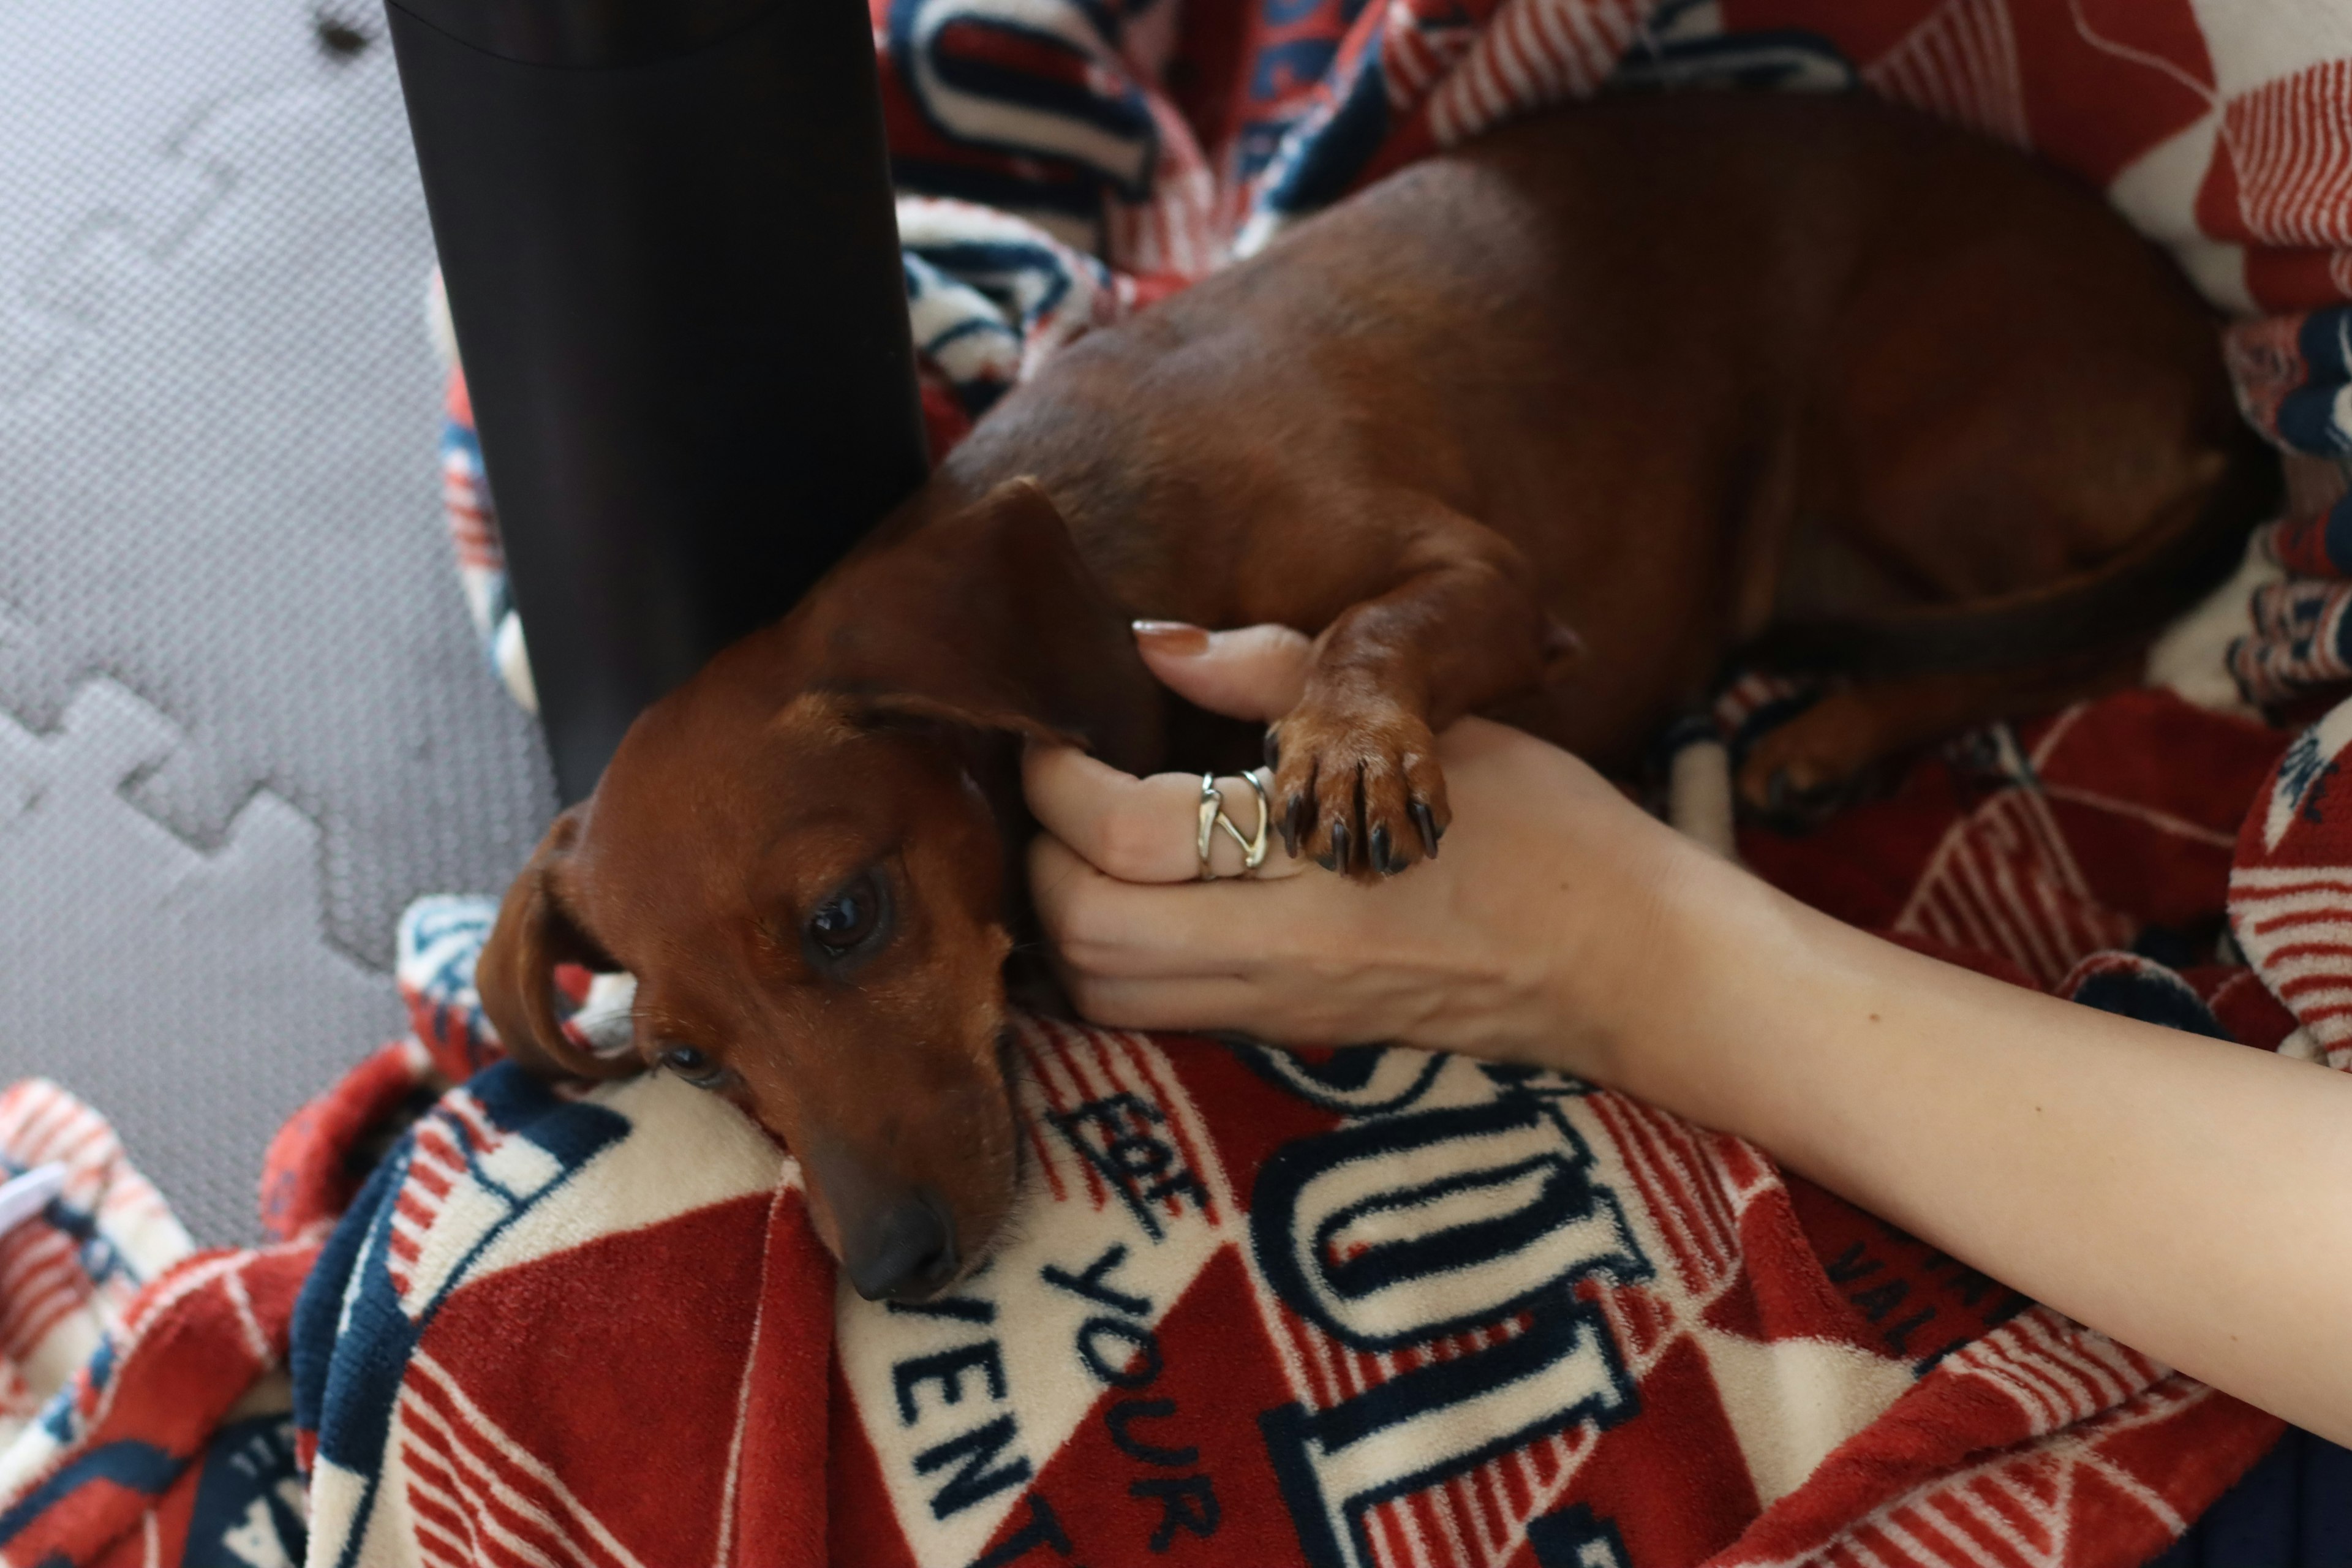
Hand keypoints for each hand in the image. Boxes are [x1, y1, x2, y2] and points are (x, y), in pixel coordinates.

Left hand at [1022, 623, 1716, 1073]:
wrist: (1634, 965)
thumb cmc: (1552, 831)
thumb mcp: (1432, 727)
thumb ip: (1281, 677)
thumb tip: (1157, 640)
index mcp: (1326, 866)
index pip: (1131, 835)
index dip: (1059, 778)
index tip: (1057, 725)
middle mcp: (1288, 956)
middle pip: (1087, 933)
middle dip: (1038, 857)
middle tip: (1056, 787)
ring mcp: (1285, 1008)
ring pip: (1105, 993)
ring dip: (1063, 919)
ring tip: (1082, 840)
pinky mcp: (1291, 1036)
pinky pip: (1154, 1013)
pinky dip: (1109, 960)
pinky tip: (1131, 893)